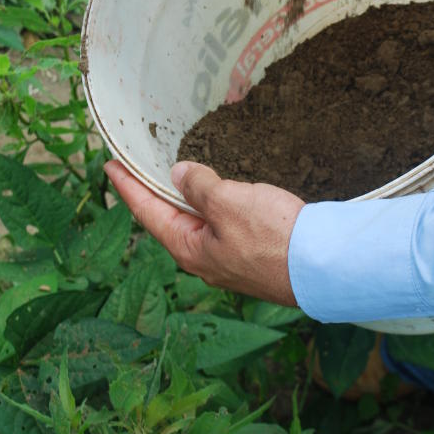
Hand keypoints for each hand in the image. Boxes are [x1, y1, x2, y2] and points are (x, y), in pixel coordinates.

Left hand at [104, 160, 304, 306]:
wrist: (324, 267)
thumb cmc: (274, 238)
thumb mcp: (229, 203)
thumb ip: (199, 187)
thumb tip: (179, 174)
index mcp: (189, 250)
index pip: (148, 213)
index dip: (128, 187)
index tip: (110, 166)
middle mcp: (204, 260)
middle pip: (170, 221)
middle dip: (154, 195)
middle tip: (137, 170)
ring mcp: (229, 260)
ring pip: (199, 225)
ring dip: (185, 201)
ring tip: (175, 179)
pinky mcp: (253, 256)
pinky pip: (223, 227)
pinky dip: (213, 207)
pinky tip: (220, 196)